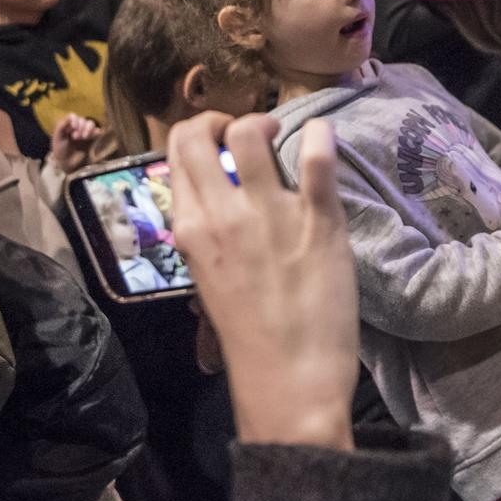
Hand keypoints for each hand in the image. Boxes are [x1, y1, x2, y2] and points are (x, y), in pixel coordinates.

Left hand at [42, 114, 100, 177]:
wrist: (69, 165)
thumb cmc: (61, 152)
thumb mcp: (57, 139)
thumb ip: (61, 126)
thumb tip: (69, 117)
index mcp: (67, 126)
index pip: (73, 116)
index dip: (75, 120)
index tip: (74, 128)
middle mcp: (76, 128)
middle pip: (82, 119)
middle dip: (80, 127)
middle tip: (76, 138)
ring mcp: (85, 133)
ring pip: (90, 123)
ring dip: (88, 129)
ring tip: (84, 138)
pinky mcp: (92, 139)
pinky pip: (97, 131)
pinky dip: (96, 132)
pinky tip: (95, 135)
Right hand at [167, 113, 357, 449]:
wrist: (289, 381)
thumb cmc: (248, 338)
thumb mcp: (206, 280)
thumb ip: (207, 235)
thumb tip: (218, 200)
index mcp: (191, 229)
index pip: (177, 152)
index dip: (199, 136)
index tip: (219, 143)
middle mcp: (222, 214)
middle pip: (202, 132)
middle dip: (222, 119)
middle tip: (246, 134)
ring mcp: (270, 214)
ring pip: (252, 132)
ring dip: (265, 124)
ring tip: (282, 138)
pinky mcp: (319, 221)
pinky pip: (317, 159)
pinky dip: (320, 137)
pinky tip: (323, 135)